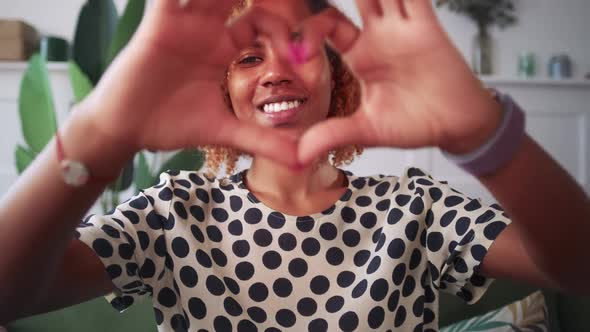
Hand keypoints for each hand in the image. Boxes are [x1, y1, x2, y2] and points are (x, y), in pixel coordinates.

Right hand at [81, 0, 297, 166]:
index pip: (261, 24)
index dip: (284, 31)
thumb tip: (303, 161)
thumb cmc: (169, 125)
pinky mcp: (159, 24)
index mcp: (224, 50)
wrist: (125, 129)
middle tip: (294, 2)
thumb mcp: (225, 131)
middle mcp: (207, 31)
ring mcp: (183, 24)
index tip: (301, 54)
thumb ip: (263, 141)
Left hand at [296, 0, 503, 164]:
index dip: (310, 30)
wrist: (456, 125)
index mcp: (361, 56)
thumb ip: (332, 135)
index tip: (297, 49)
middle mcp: (379, 36)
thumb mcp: (367, 130)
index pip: (328, 27)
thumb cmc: (415, 123)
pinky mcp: (426, 28)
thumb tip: (297, 156)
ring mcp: (402, 29)